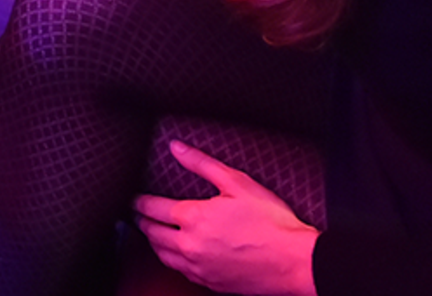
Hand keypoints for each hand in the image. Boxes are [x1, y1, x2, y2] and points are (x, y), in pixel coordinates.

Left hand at [132, 141, 318, 295]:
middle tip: (137, 214)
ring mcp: (199, 268)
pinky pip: (181, 272)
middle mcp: (190, 246)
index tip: (134, 198)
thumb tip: (177, 148)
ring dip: (154, 242)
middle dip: (142, 221)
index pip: (153, 208)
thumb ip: (202, 164)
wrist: (296, 262)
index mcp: (193, 218)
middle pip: (152, 233)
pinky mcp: (211, 284)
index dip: (140, 201)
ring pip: (163, 256)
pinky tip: (177, 255)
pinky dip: (173, 260)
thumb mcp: (237, 183)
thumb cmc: (272, 223)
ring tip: (152, 233)